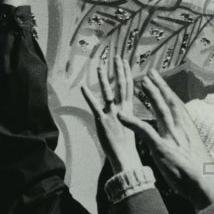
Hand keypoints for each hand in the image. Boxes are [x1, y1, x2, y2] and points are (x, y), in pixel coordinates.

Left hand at [81, 57, 141, 174]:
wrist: (125, 157)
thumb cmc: (128, 146)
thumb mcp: (131, 127)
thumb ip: (127, 117)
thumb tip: (125, 113)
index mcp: (129, 110)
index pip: (130, 87)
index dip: (127, 74)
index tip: (125, 63)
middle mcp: (122, 108)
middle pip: (122, 85)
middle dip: (119, 70)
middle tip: (117, 57)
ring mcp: (112, 113)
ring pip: (108, 91)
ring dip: (104, 78)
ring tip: (100, 66)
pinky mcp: (102, 120)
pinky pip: (94, 105)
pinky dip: (88, 96)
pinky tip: (83, 87)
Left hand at [117, 71, 213, 208]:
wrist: (205, 185)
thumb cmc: (200, 174)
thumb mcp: (193, 155)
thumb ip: (185, 145)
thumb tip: (182, 143)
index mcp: (187, 131)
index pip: (176, 107)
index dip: (167, 92)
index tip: (161, 82)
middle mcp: (180, 130)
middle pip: (168, 103)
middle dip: (159, 87)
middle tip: (149, 74)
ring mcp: (171, 138)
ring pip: (159, 110)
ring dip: (149, 96)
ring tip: (139, 85)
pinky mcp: (162, 148)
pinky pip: (144, 131)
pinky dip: (131, 121)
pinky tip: (120, 115)